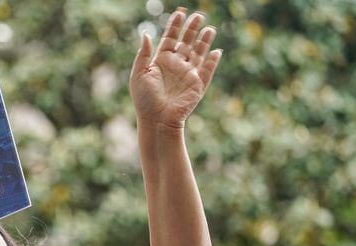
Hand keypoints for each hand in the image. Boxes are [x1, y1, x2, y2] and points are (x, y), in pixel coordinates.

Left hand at [129, 8, 221, 129]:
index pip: (170, 39)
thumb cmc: (144, 100)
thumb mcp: (138, 74)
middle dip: (192, 29)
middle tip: (198, 16)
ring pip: (198, 54)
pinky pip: (207, 71)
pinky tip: (217, 51)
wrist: (156, 121)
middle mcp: (175, 66)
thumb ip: (143, 54)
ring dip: (204, 42)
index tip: (179, 13)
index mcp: (161, 62)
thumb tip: (146, 34)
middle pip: (186, 43)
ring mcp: (187, 75)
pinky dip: (213, 62)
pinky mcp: (197, 86)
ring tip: (210, 29)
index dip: (175, 27)